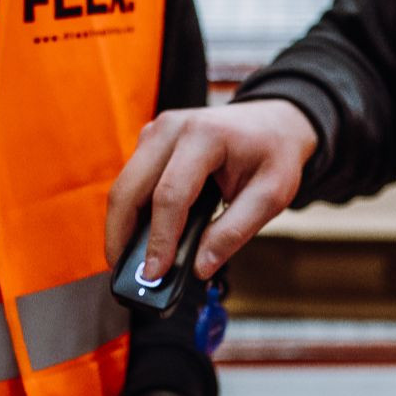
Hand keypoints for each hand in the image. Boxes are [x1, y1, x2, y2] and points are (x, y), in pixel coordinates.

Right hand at [105, 100, 317, 281]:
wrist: (272, 122)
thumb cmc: (273, 155)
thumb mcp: (272, 195)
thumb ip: (235, 232)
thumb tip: (200, 267)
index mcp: (205, 135)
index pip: (170, 194)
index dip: (159, 238)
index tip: (154, 273)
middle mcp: (172, 128)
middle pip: (130, 187)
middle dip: (121, 235)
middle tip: (123, 273)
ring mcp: (157, 132)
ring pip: (124, 185)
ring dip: (122, 226)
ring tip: (128, 263)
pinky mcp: (150, 142)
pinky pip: (131, 181)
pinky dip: (131, 212)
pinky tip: (140, 239)